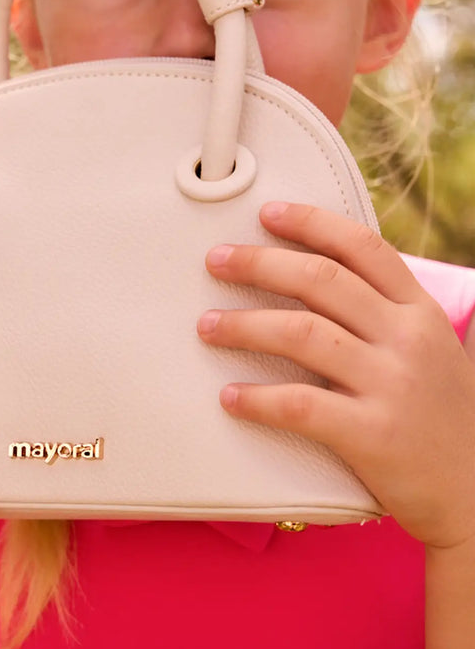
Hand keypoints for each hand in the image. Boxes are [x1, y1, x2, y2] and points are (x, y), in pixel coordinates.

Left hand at [197, 202, 474, 550]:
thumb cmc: (441, 418)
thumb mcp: (431, 349)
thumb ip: (385, 313)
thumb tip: (316, 275)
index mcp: (420, 311)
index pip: (363, 247)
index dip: (311, 224)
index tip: (267, 214)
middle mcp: (407, 339)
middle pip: (321, 280)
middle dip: (260, 264)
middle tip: (217, 261)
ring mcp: (392, 385)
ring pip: (302, 334)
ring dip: (244, 325)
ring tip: (208, 326)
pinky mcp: (373, 435)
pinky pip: (301, 404)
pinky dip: (258, 398)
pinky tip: (231, 397)